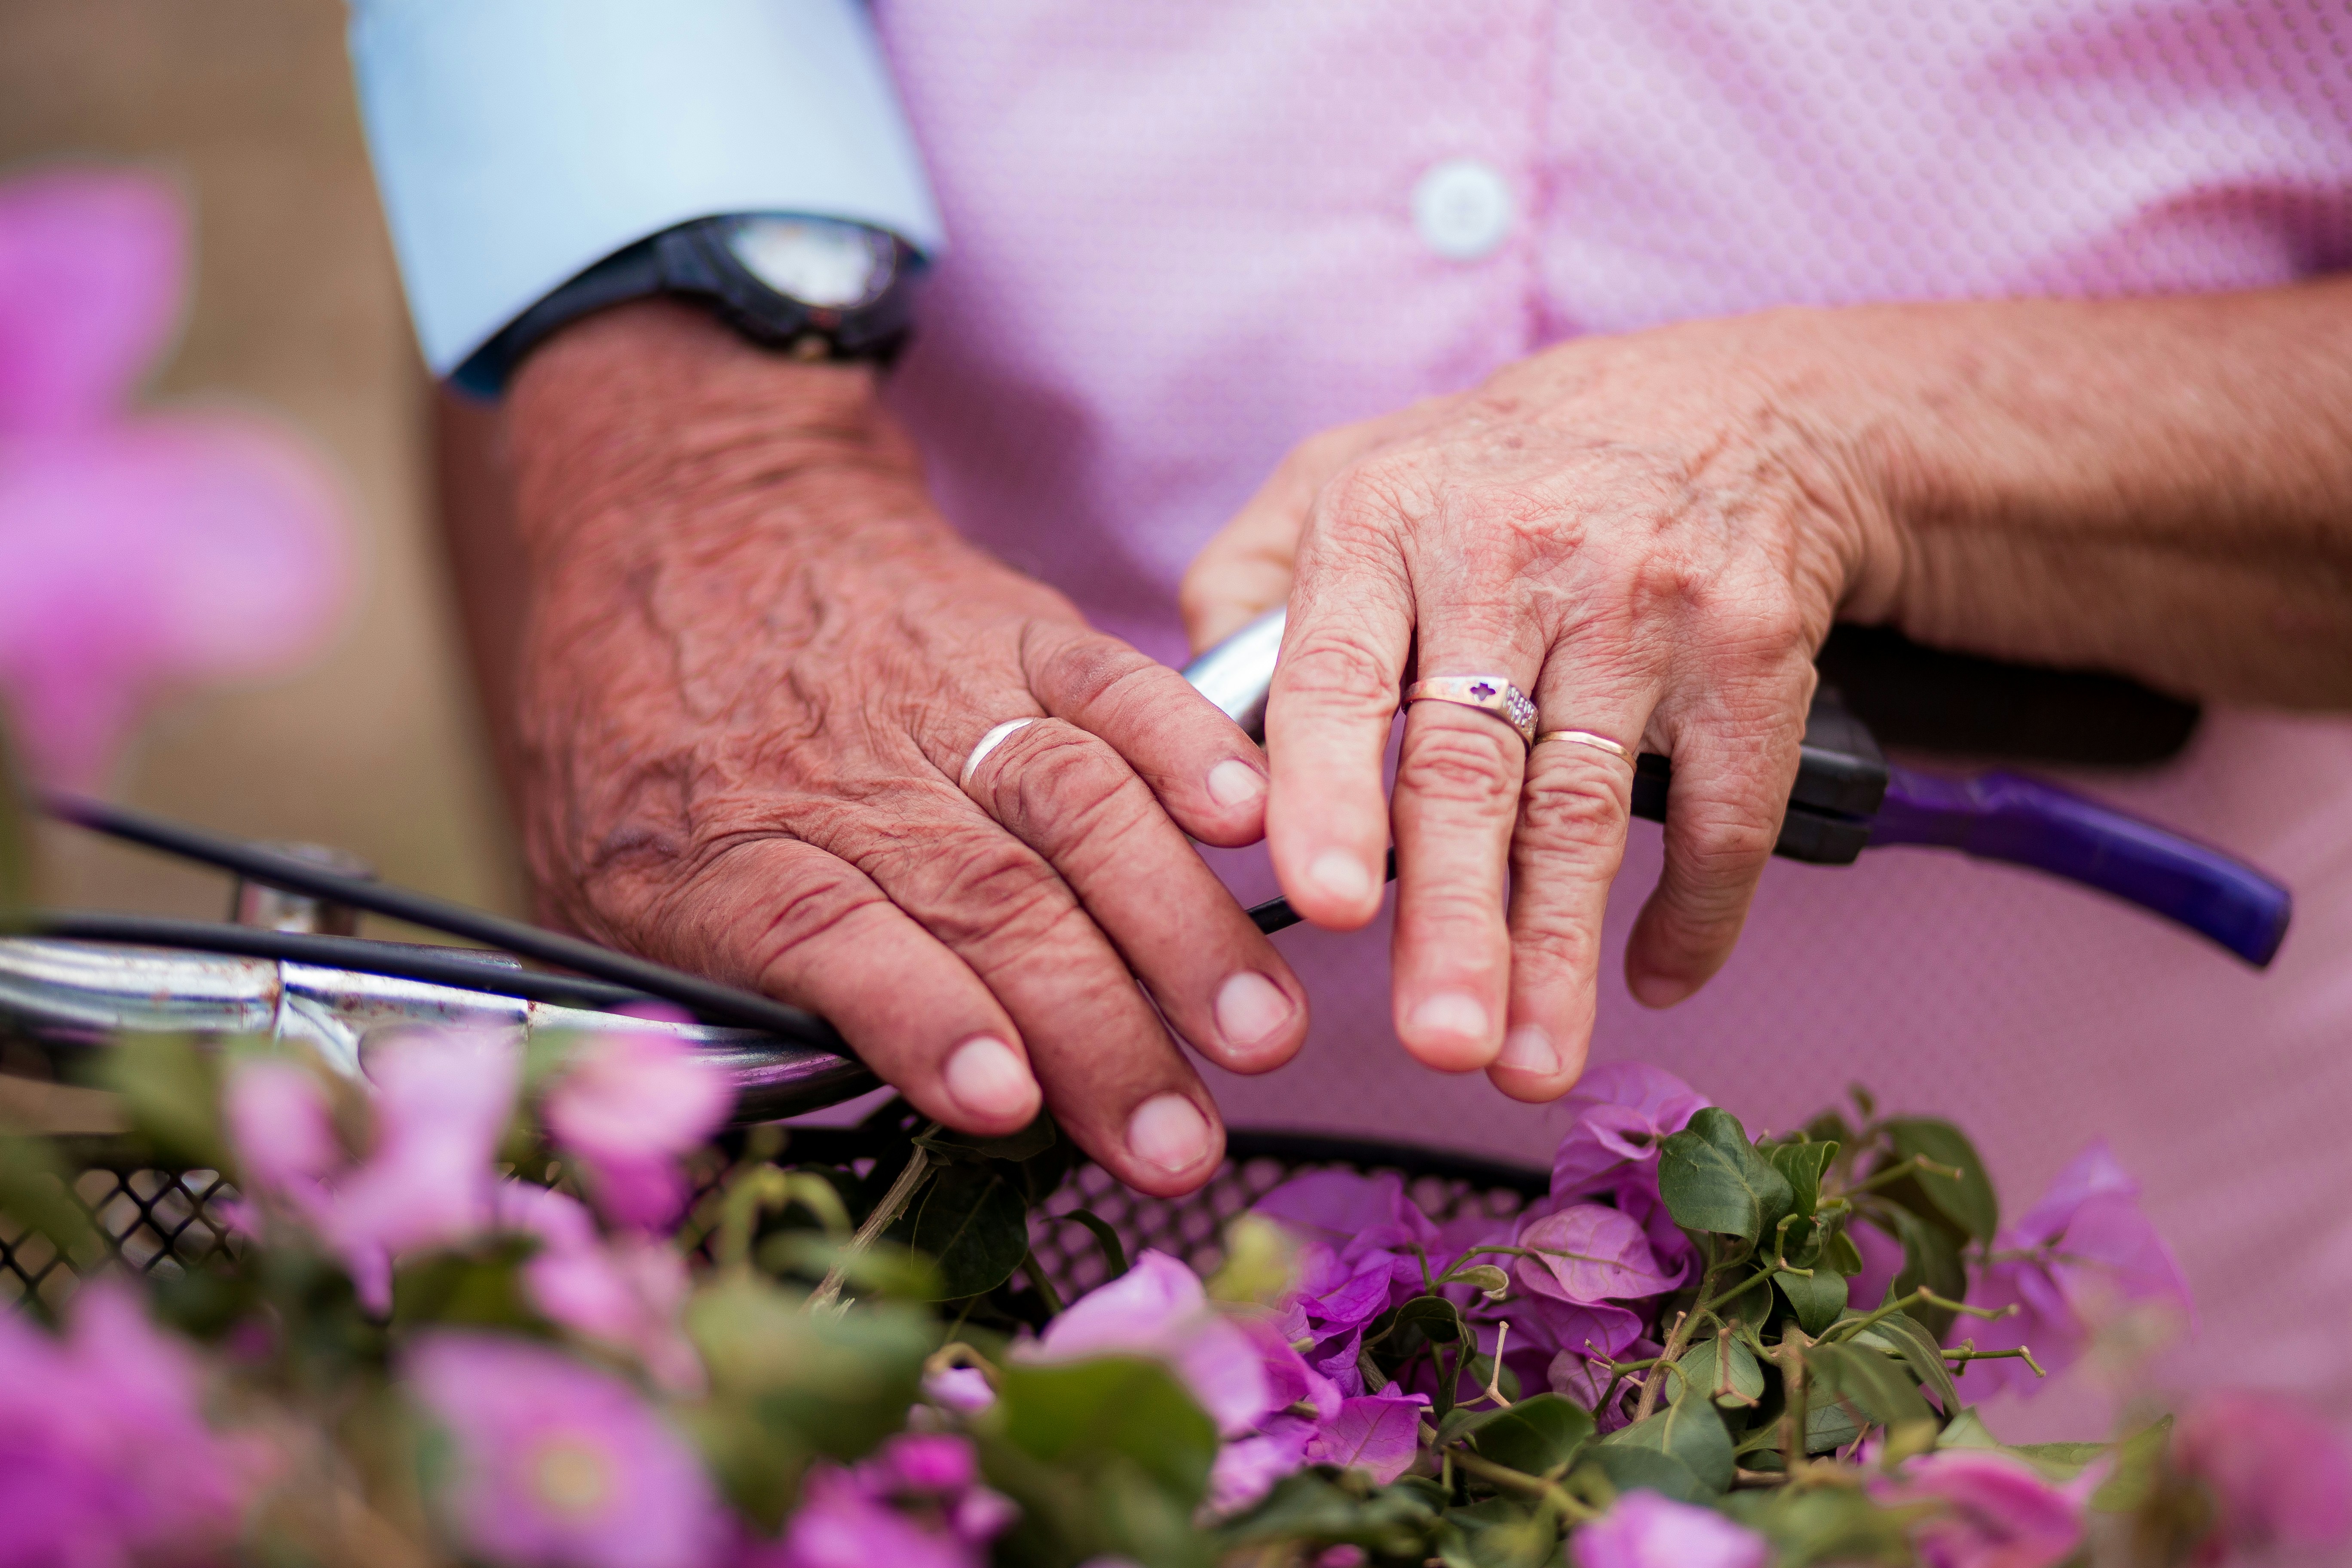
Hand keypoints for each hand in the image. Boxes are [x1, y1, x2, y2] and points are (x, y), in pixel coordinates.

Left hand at [505, 303, 1309, 1194]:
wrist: (680, 506)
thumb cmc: (634, 726)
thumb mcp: (591, 871)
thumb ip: (684, 987)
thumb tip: (792, 1113)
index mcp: (715, 845)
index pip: (822, 935)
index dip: (918, 1015)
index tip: (1008, 1098)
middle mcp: (837, 770)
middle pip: (983, 899)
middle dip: (1100, 1030)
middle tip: (1183, 1145)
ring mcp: (938, 692)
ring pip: (1072, 806)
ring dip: (1177, 925)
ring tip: (1258, 1029)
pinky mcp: (1014, 630)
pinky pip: (1112, 685)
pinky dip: (1188, 748)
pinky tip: (1252, 822)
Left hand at [1182, 311, 1906, 1099]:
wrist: (1727, 409)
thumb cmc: (1496, 475)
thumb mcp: (1349, 473)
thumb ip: (1246, 584)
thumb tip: (1198, 721)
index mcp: (1388, 519)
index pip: (1340, 671)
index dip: (1328, 791)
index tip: (1317, 900)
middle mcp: (1514, 554)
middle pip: (1470, 765)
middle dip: (1453, 918)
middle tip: (1435, 1043)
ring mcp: (1643, 601)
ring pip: (1587, 807)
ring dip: (1557, 952)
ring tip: (1527, 1068)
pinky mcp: (1752, 649)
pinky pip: (1725, 810)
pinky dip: (1694, 912)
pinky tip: (1654, 982)